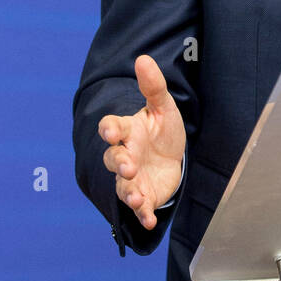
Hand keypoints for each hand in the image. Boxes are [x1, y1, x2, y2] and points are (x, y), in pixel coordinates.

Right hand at [99, 55, 186, 229]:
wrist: (172, 158)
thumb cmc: (162, 131)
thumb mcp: (163, 108)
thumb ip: (153, 87)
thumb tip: (143, 59)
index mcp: (127, 131)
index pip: (111, 128)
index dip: (109, 130)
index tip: (111, 132)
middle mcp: (125, 155)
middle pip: (114, 159)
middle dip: (119, 163)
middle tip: (129, 167)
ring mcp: (132, 178)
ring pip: (123, 187)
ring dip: (128, 192)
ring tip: (137, 197)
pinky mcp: (144, 196)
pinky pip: (139, 207)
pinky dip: (143, 215)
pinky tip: (150, 221)